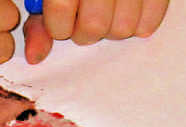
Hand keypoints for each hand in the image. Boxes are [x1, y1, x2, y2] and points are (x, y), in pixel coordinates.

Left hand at [23, 0, 168, 63]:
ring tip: (108, 11)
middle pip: (94, 27)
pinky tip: (129, 10)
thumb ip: (39, 20)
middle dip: (85, 31)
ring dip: (112, 29)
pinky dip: (139, 24)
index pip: (61, 14)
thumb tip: (35, 57)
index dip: (58, 26)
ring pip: (123, 29)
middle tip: (85, 17)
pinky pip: (149, 21)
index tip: (60, 21)